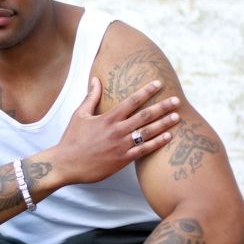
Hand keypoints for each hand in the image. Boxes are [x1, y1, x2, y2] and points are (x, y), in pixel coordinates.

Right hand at [56, 78, 179, 184]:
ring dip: (164, 124)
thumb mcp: (80, 114)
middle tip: (176, 100)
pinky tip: (168, 136)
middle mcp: (117, 130)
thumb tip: (96, 79)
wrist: (66, 164)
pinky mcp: (122, 159)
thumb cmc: (72, 139)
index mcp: (108, 118)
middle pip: (145, 116)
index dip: (146, 91)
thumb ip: (91, 97)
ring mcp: (121, 145)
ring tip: (177, 116)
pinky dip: (157, 143)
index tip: (159, 84)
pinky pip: (143, 150)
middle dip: (162, 107)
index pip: (132, 101)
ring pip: (147, 132)